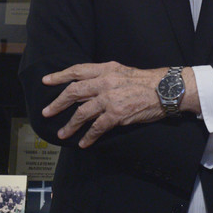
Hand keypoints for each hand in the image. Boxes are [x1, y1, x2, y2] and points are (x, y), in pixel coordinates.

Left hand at [41, 62, 175, 147]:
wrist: (166, 90)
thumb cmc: (146, 82)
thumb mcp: (122, 72)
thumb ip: (104, 77)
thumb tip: (86, 87)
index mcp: (106, 69)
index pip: (78, 70)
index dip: (60, 75)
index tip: (46, 81)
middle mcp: (105, 82)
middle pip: (74, 92)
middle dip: (57, 103)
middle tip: (46, 112)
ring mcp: (110, 98)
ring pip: (82, 112)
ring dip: (70, 125)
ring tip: (62, 134)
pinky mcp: (117, 114)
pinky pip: (97, 127)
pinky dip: (88, 137)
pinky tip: (83, 143)